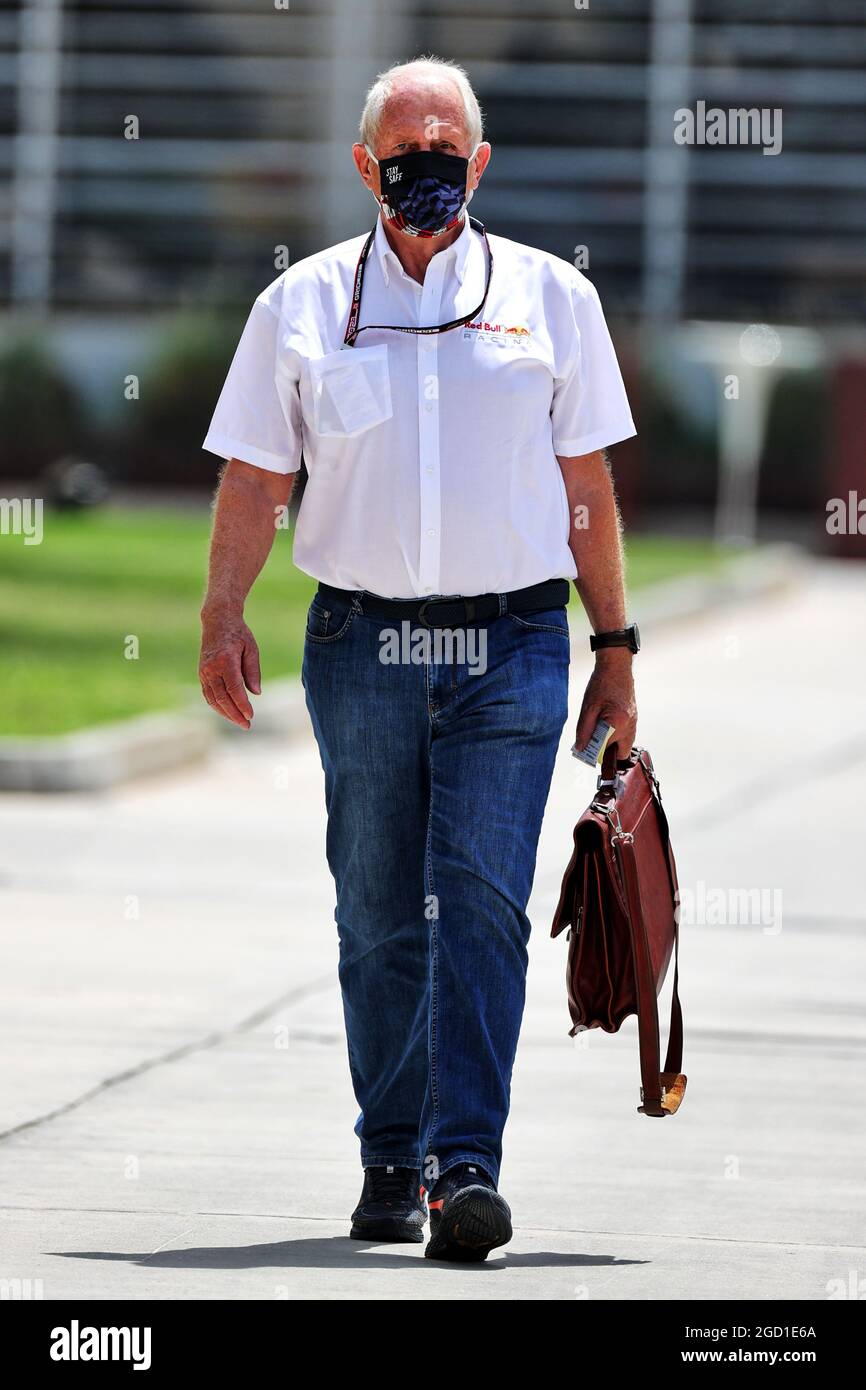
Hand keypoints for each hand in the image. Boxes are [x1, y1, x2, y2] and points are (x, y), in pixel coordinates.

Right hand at [199, 610, 260, 728]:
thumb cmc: (238, 634)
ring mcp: (204, 672)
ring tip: (240, 722)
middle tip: (247, 725)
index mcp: (225, 660)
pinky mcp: (202, 674)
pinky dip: (218, 706)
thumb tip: (256, 693)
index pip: (234, 688)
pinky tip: (228, 712)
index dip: (242, 704)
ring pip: (213, 699)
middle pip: (222, 697)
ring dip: (226, 713)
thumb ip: (253, 671)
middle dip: (235, 714)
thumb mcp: (251, 648)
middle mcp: (211, 668)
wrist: (217, 621)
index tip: (251, 716)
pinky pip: (208, 695)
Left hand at [574, 651, 636, 758]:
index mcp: (618, 723)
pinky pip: (626, 735)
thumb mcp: (588, 707)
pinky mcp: (634, 718)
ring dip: (612, 743)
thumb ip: (584, 730)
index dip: (593, 751)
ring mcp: (634, 722)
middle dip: (607, 752)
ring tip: (598, 732)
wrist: (616, 667)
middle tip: (593, 743)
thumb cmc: (602, 684)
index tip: (583, 750)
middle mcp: (630, 725)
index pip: (605, 748)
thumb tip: (581, 747)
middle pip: (621, 753)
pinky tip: (604, 724)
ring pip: (625, 745)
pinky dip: (616, 735)